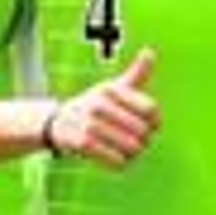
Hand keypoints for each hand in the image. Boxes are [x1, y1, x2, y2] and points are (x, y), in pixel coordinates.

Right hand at [47, 48, 159, 168]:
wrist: (59, 122)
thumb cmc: (96, 104)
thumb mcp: (114, 87)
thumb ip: (136, 73)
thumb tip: (150, 51)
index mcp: (111, 90)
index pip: (150, 109)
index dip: (156, 122)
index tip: (153, 126)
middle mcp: (100, 104)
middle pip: (143, 130)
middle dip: (145, 140)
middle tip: (139, 141)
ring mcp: (89, 124)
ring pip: (132, 147)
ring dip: (134, 153)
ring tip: (128, 150)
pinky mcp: (82, 143)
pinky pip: (116, 160)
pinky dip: (121, 163)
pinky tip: (116, 158)